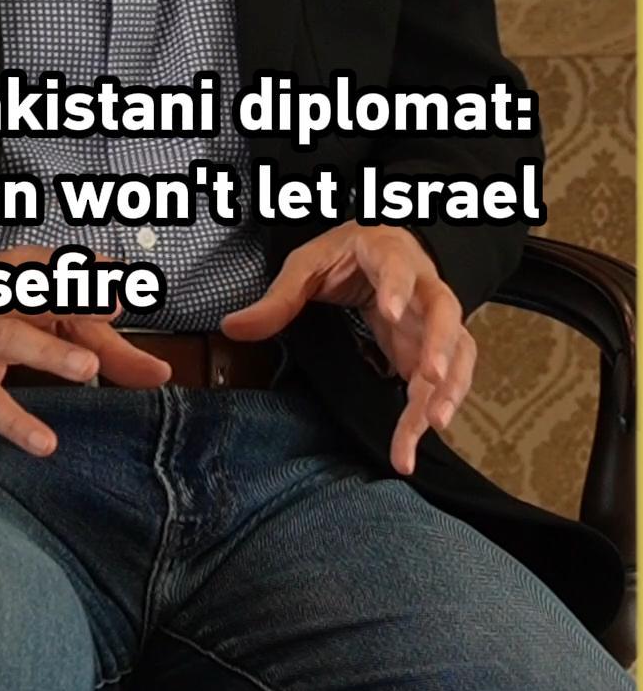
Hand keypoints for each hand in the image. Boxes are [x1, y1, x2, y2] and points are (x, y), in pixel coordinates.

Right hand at [0, 243, 170, 455]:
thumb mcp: (45, 318)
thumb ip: (100, 341)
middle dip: (75, 298)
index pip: (60, 271)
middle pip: (37, 294)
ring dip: (48, 351)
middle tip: (114, 305)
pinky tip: (44, 441)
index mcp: (21, 273)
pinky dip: (16, 422)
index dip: (92, 278)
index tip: (125, 287)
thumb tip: (155, 367)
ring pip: (11, 338)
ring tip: (87, 368)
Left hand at [220, 223, 475, 476]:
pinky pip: (445, 379)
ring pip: (457, 351)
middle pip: (445, 313)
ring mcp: (433, 320)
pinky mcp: (433, 349)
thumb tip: (232, 327)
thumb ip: (278, 298)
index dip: (399, 288)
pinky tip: (415, 442)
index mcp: (388, 255)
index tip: (391, 314)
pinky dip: (434, 408)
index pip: (398, 268)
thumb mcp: (307, 266)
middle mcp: (422, 287)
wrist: (382, 248)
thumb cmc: (344, 255)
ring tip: (431, 426)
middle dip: (441, 345)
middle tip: (430, 378)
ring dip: (450, 387)